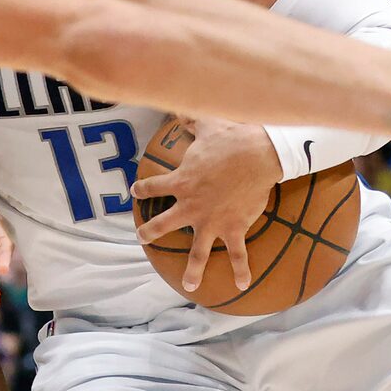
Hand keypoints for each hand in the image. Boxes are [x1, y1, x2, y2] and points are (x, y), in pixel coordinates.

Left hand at [130, 119, 278, 294]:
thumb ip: (191, 119)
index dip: (143, 188)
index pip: (154, 186)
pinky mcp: (233, 228)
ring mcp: (211, 221)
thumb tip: (179, 106)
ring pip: (198, 251)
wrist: (255, 156)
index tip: (136, 191)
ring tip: (189, 284)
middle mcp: (191, 206)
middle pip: (164, 223)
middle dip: (150, 232)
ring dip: (193, 269)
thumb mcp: (206, 125)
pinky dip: (241, 270)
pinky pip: (238, 253)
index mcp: (181, 183)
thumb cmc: (229, 140)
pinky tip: (242, 285)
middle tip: (143, 237)